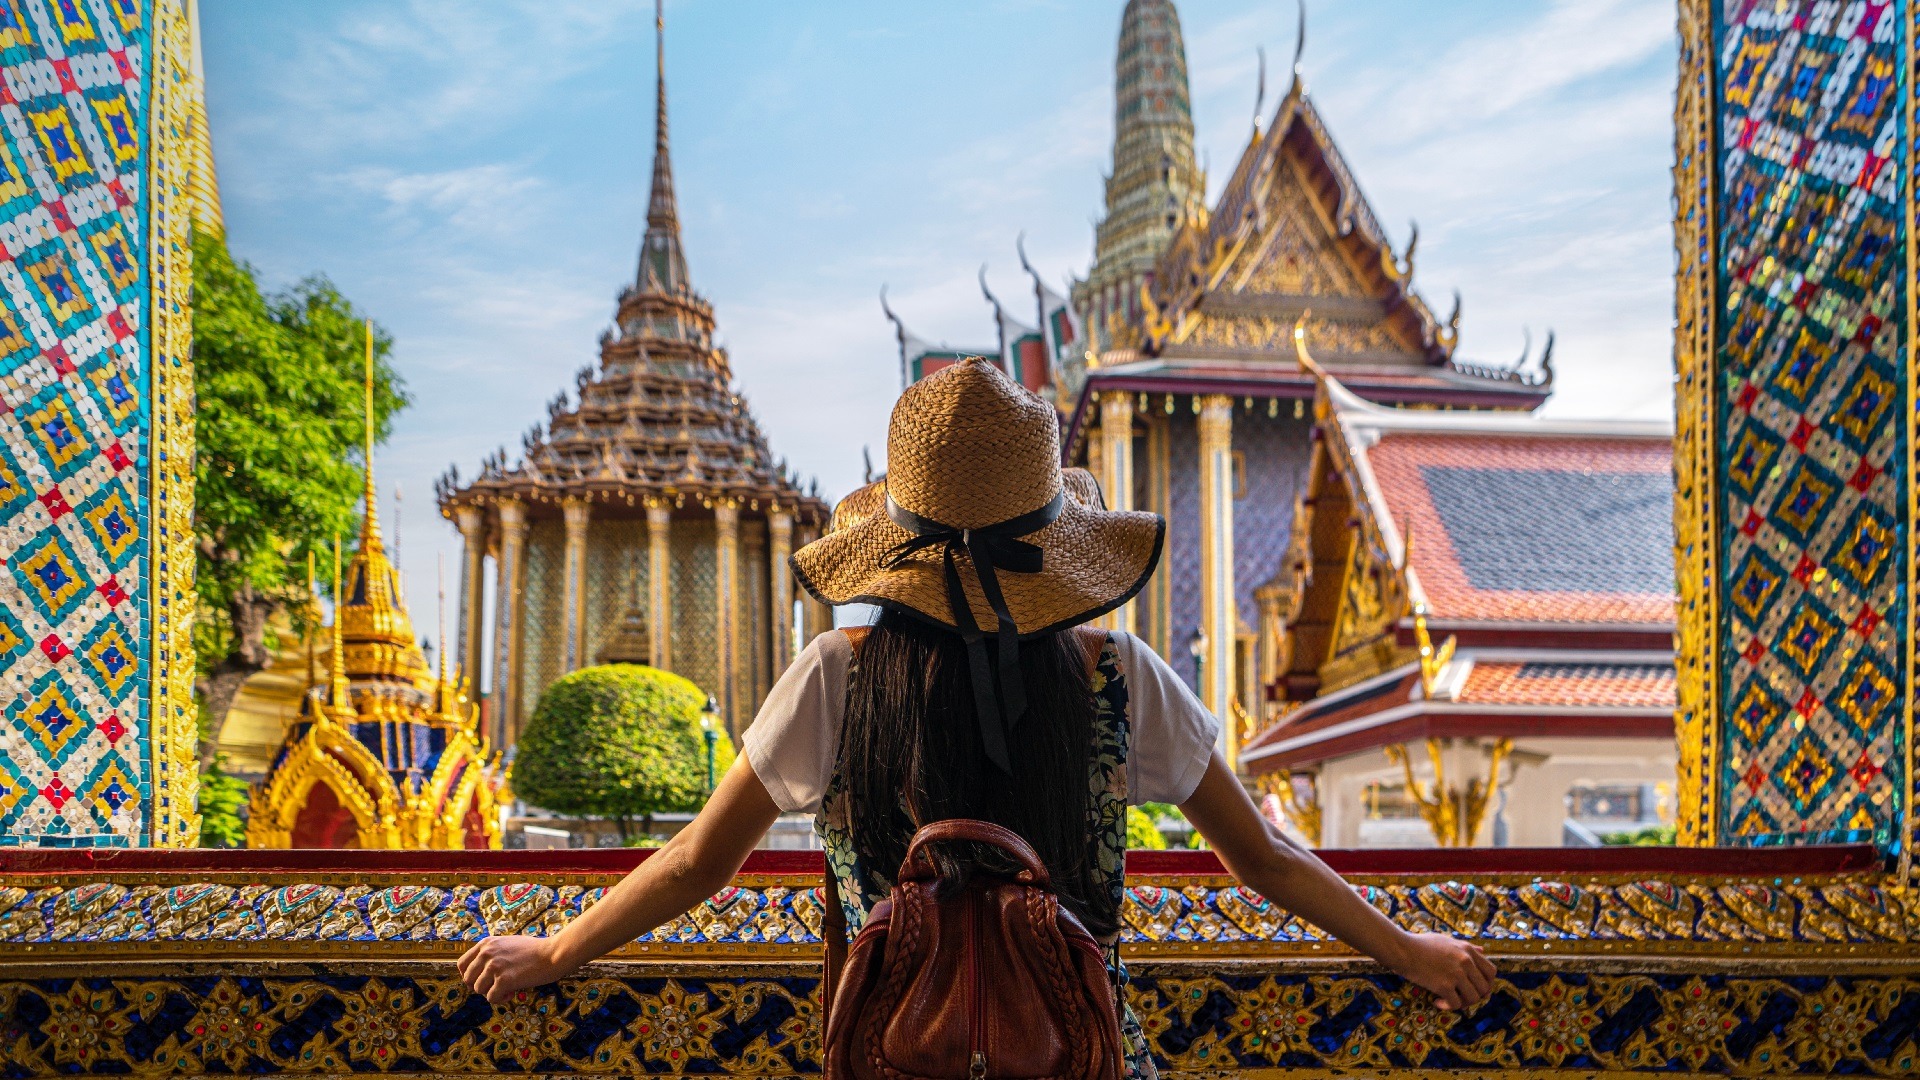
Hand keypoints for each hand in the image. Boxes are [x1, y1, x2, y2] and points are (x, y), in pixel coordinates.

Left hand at [457, 934, 571, 1004]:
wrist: (552, 953)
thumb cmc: (534, 950)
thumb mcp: (507, 944)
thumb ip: (492, 953)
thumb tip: (479, 972)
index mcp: (486, 944)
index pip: (462, 964)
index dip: (469, 976)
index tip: (480, 980)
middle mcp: (487, 953)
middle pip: (468, 979)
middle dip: (480, 986)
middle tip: (495, 986)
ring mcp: (495, 966)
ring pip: (478, 989)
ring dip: (491, 992)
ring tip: (507, 988)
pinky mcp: (504, 980)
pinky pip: (491, 998)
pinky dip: (500, 999)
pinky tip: (512, 993)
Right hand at [1387, 932, 1495, 1010]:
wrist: (1402, 949)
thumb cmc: (1421, 943)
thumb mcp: (1447, 940)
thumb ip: (1466, 947)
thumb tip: (1482, 950)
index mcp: (1468, 950)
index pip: (1491, 972)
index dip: (1487, 983)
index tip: (1476, 988)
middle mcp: (1465, 962)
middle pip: (1484, 988)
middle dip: (1475, 996)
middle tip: (1461, 997)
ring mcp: (1456, 974)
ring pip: (1473, 999)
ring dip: (1463, 1003)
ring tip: (1449, 1000)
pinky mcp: (1444, 985)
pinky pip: (1456, 1004)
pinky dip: (1448, 1007)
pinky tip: (1437, 1002)